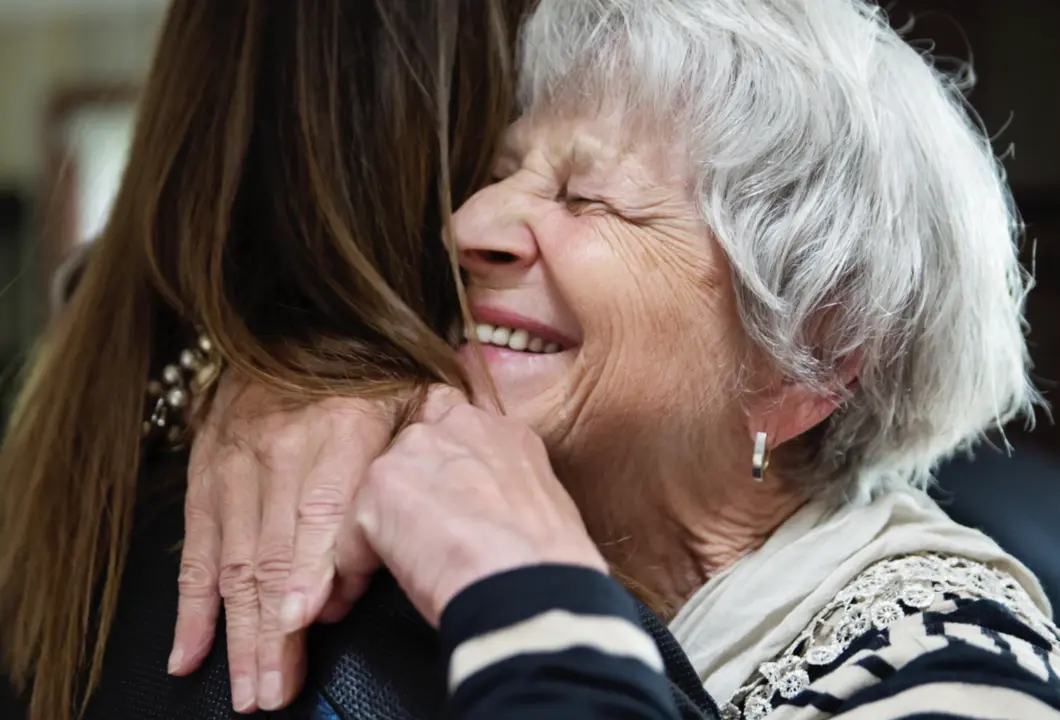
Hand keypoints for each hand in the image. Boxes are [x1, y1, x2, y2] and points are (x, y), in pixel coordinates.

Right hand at [170, 372, 392, 712]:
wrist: (291, 319)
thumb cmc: (369, 364)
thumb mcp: (413, 390)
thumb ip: (418, 451)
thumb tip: (416, 522)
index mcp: (340, 424)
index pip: (320, 507)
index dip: (308, 567)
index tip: (302, 619)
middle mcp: (280, 446)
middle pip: (273, 550)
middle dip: (271, 628)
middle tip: (275, 688)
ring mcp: (235, 463)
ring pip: (233, 560)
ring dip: (237, 631)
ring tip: (246, 687)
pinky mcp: (205, 473)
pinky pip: (195, 547)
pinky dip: (190, 605)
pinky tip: (190, 652)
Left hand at [335, 386, 606, 626]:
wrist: (533, 590)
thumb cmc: (548, 568)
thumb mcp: (542, 504)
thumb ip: (503, 489)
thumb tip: (486, 514)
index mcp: (502, 430)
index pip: (455, 436)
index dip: (443, 477)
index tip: (445, 511)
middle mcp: (457, 424)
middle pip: (408, 457)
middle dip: (408, 499)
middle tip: (420, 545)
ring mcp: (415, 451)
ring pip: (377, 494)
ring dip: (382, 531)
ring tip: (399, 571)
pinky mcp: (381, 487)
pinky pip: (352, 534)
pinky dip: (357, 566)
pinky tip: (374, 589)